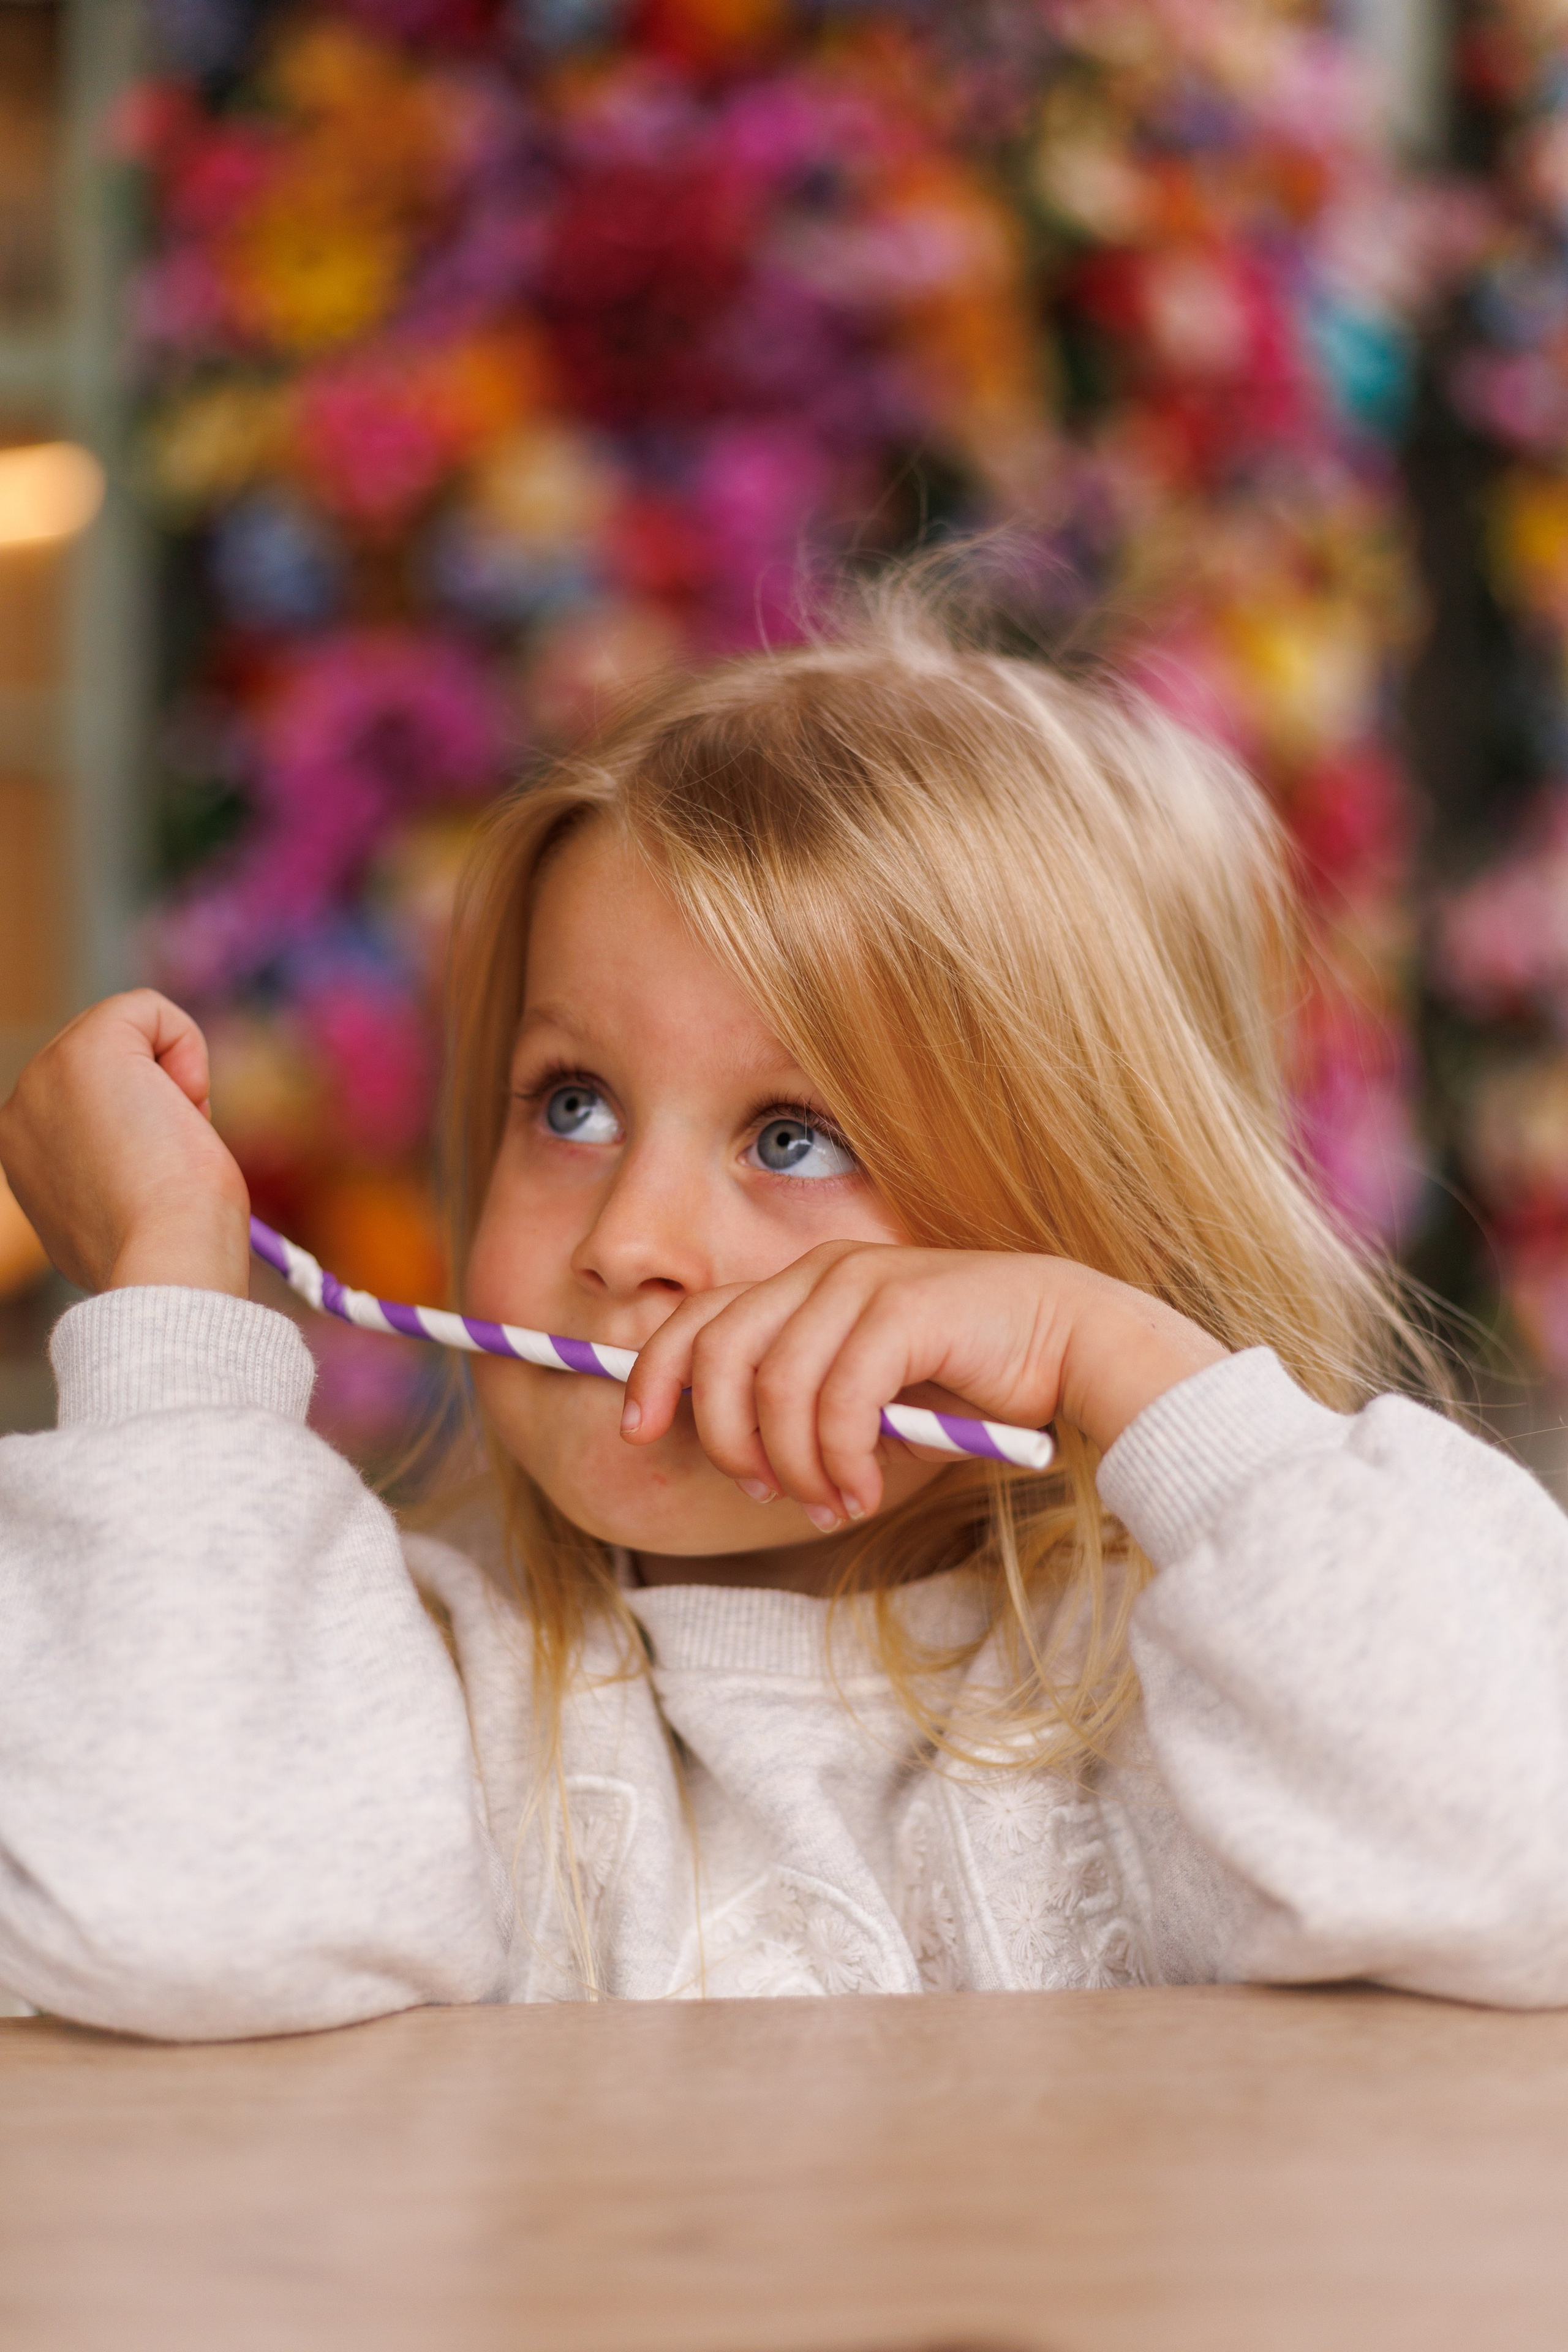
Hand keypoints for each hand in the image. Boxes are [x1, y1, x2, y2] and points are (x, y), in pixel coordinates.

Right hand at [0, 991, 250, 1296]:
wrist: (169, 1261)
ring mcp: (43, 1077)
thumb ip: (114, 1172)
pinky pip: (148, 1008)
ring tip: (169, 1141)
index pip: (96, 1102)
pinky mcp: (85, 1050)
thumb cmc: (172, 1247)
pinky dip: (185, 1044)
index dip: (146, 1130)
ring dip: (172, 1080)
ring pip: (129, 1032)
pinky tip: (182, 1104)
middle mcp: (21, 1111)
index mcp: (26, 1153)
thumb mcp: (127, 1206)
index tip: (154, 1181)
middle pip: (111, 1059)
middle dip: (158, 1096)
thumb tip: (149, 1157)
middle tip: (168, 1157)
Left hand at [620, 1243, 1227, 1529]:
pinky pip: (839, 1398)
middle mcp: (823, 1271)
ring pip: (775, 1385)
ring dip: (794, 1465)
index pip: (698, 1319)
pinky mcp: (905, 1308)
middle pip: (719, 1353)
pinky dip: (839, 1458)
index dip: (654, 1374)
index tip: (636, 1431)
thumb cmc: (966, 1380)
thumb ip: (803, 1404)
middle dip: (723, 1436)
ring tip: (831, 1505)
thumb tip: (737, 1454)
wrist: (1070, 1344)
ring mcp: (863, 1282)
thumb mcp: (864, 1396)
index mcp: (803, 1282)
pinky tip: (862, 1490)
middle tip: (763, 1492)